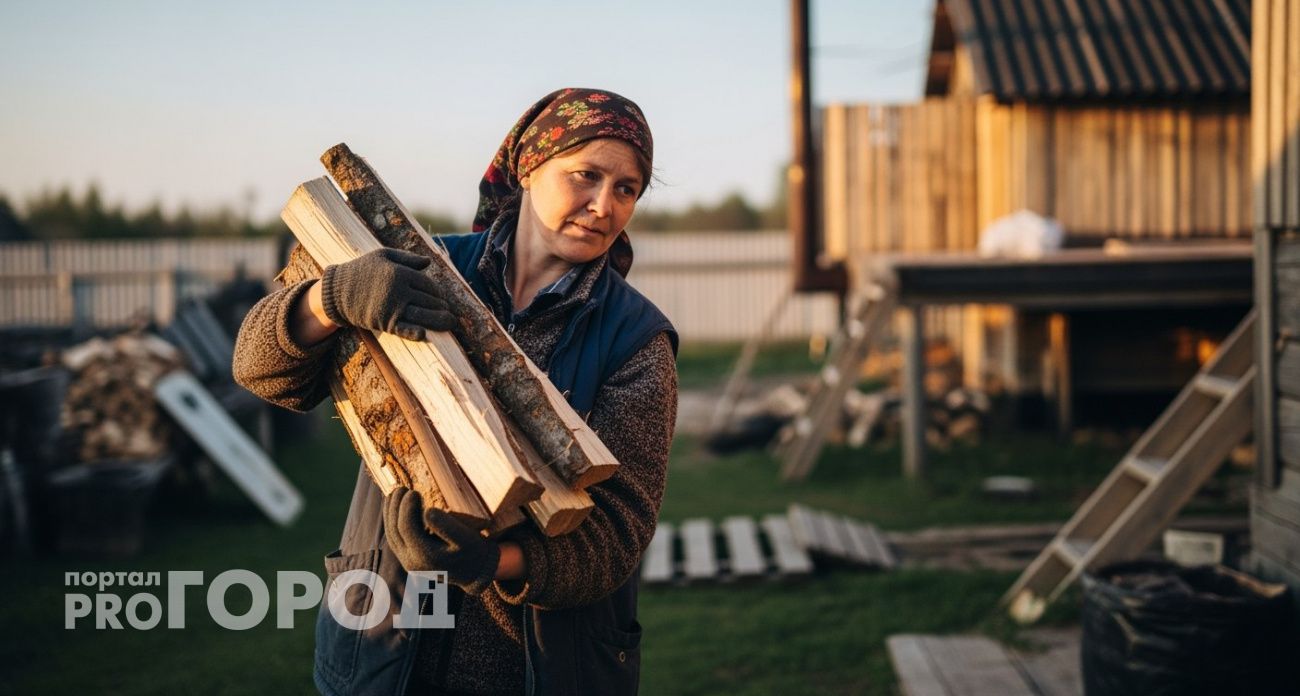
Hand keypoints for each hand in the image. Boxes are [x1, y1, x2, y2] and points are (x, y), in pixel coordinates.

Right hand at [320, 248, 455, 340]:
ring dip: (439, 321)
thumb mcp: (383, 256)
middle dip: (442, 307)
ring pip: (423, 316)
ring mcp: (392, 308)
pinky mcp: (384, 322)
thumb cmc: (361, 270)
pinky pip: (404, 329)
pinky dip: (416, 333)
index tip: (441, 298)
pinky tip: (426, 334)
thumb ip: (407, 258)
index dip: (438, 292)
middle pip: (429, 301)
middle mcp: (399, 290)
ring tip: (450, 324)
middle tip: (450, 312)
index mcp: (400, 273)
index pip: (428, 284)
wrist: (337, 291)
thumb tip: (429, 262)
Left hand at [383, 487, 500, 593]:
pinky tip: (393, 506)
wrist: (474, 571)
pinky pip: (394, 538)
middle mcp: (413, 562)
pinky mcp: (408, 558)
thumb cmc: (473, 551)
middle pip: (395, 531)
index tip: (414, 491)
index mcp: (426, 556)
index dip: (406, 508)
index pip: (406, 528)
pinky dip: (391, 520)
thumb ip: (448, 526)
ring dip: (390, 512)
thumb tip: (428, 511)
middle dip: (396, 507)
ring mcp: (408, 561)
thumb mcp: (467, 538)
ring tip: (395, 492)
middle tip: (402, 488)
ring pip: (391, 534)